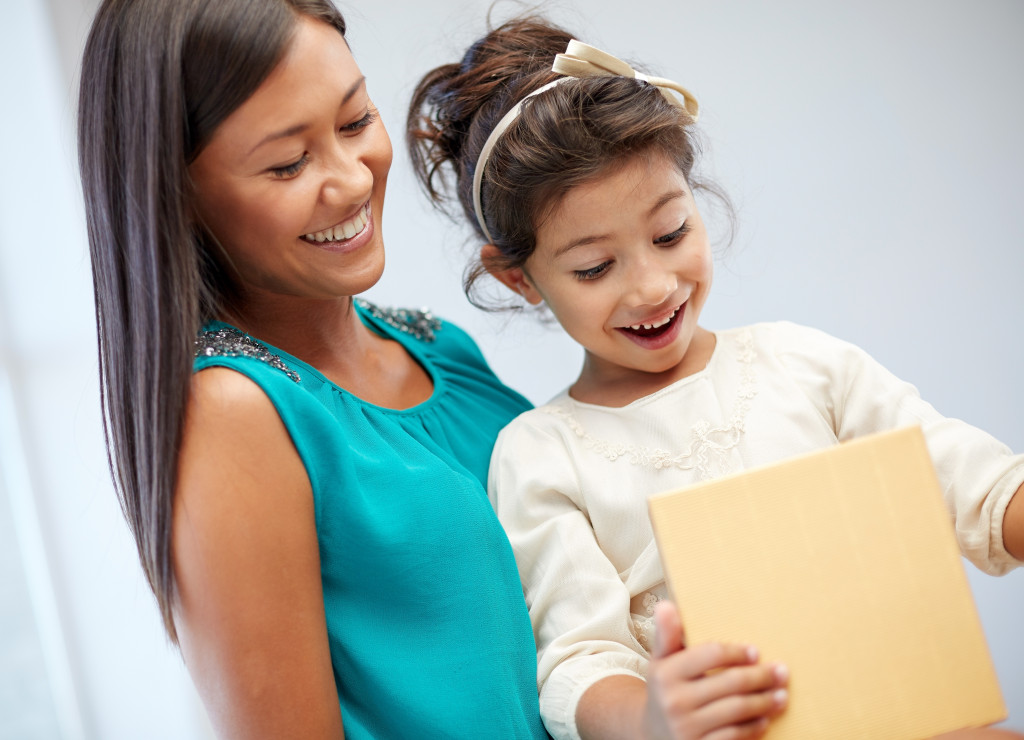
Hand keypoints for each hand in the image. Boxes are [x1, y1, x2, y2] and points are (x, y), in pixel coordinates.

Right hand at [643, 602, 787, 739]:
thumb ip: (666, 634)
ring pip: (737, 710)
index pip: (710, 654)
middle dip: (761, 677)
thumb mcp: (660, 661)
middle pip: (730, 683)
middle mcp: (674, 700)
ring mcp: (686, 727)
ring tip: (781, 695)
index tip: (755, 652)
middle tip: (781, 672)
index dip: (737, 652)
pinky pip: (734, 736)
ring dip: (765, 701)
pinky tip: (765, 718)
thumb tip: (666, 605)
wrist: (652, 733)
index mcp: (665, 672)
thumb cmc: (665, 689)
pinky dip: (754, 726)